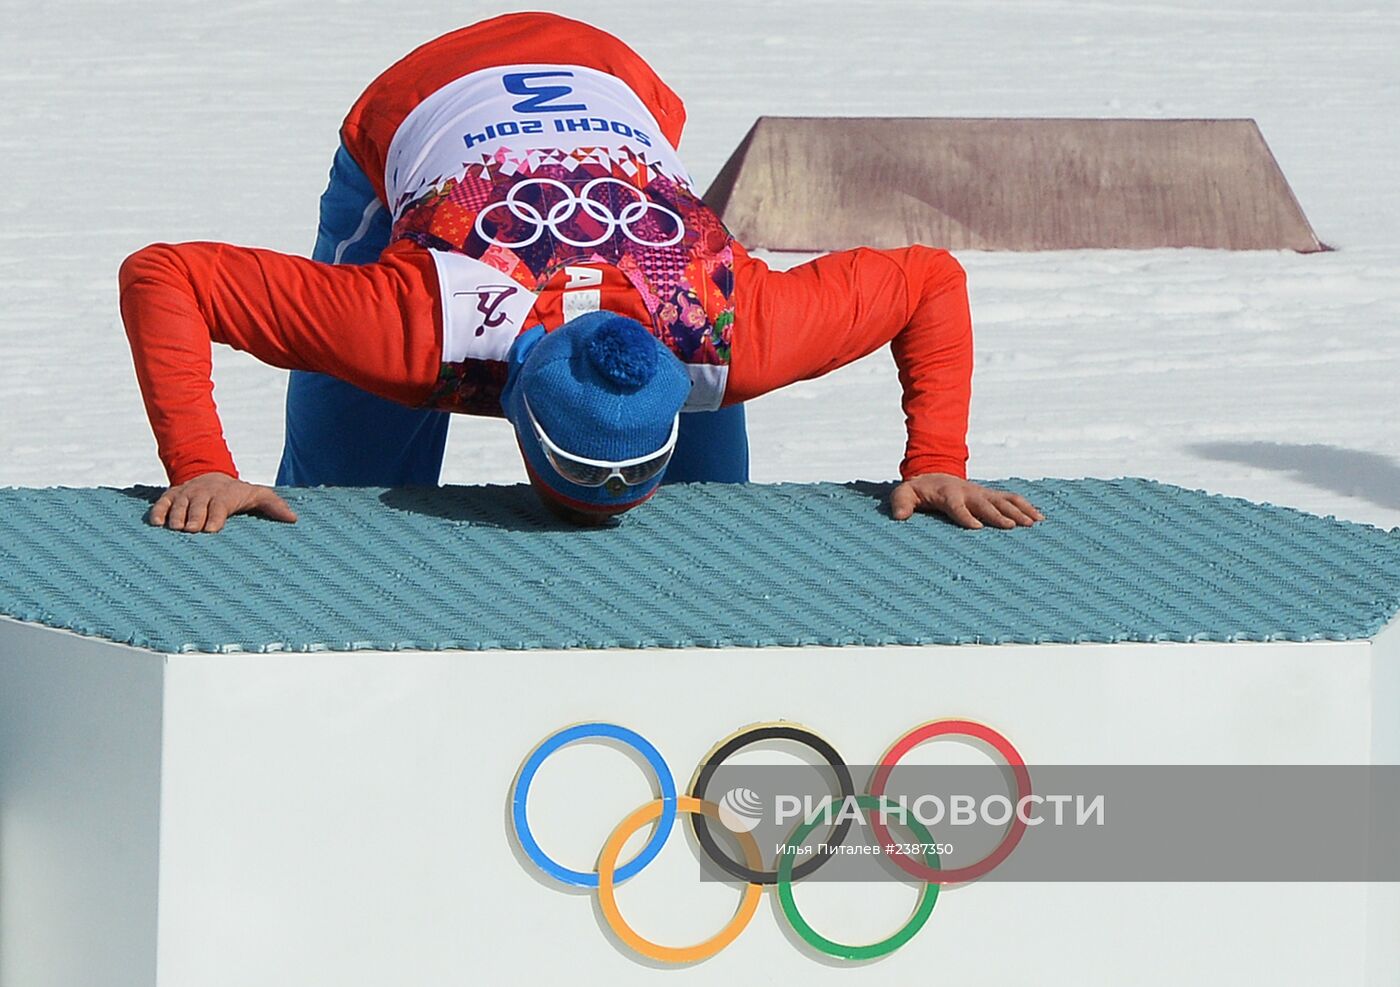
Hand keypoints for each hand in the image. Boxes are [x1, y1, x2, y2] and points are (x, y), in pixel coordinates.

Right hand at [148, 472, 297, 532]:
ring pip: (178, 504)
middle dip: (194, 517)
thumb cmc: (238, 493)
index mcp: (224, 495)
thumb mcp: (258, 496)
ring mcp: (186, 494)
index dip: (215, 516)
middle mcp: (204, 493)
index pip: (219, 506)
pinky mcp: (171, 495)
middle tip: (191, 530)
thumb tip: (294, 519)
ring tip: (175, 529)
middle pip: (197, 506)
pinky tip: (156, 524)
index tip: (211, 529)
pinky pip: (161, 503)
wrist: (211, 476)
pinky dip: (158, 512)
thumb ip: (274, 506)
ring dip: (175, 516)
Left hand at [889, 473, 1043, 528]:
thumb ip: (901, 503)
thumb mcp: (904, 494)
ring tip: (1033, 524)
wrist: (933, 474)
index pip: (956, 506)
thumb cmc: (918, 491)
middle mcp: (968, 492)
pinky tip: (1040, 519)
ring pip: (1004, 500)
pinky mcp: (991, 495)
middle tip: (1012, 527)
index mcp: (947, 494)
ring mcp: (982, 493)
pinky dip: (1026, 506)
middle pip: (985, 504)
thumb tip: (899, 516)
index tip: (976, 528)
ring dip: (1019, 511)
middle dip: (998, 515)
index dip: (965, 516)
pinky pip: (1011, 499)